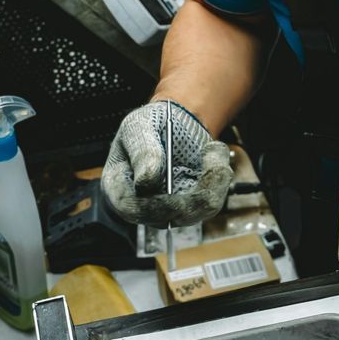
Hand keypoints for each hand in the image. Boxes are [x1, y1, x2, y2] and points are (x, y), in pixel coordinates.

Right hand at [101, 101, 231, 225]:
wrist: (176, 121)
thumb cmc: (151, 124)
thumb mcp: (139, 125)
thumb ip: (142, 151)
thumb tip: (146, 181)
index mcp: (119, 185)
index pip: (129, 207)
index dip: (151, 208)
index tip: (173, 199)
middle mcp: (142, 203)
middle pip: (166, 218)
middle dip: (192, 199)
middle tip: (212, 170)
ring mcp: (168, 207)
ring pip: (195, 213)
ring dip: (212, 184)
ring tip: (213, 150)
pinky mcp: (192, 204)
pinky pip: (210, 203)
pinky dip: (219, 179)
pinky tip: (214, 154)